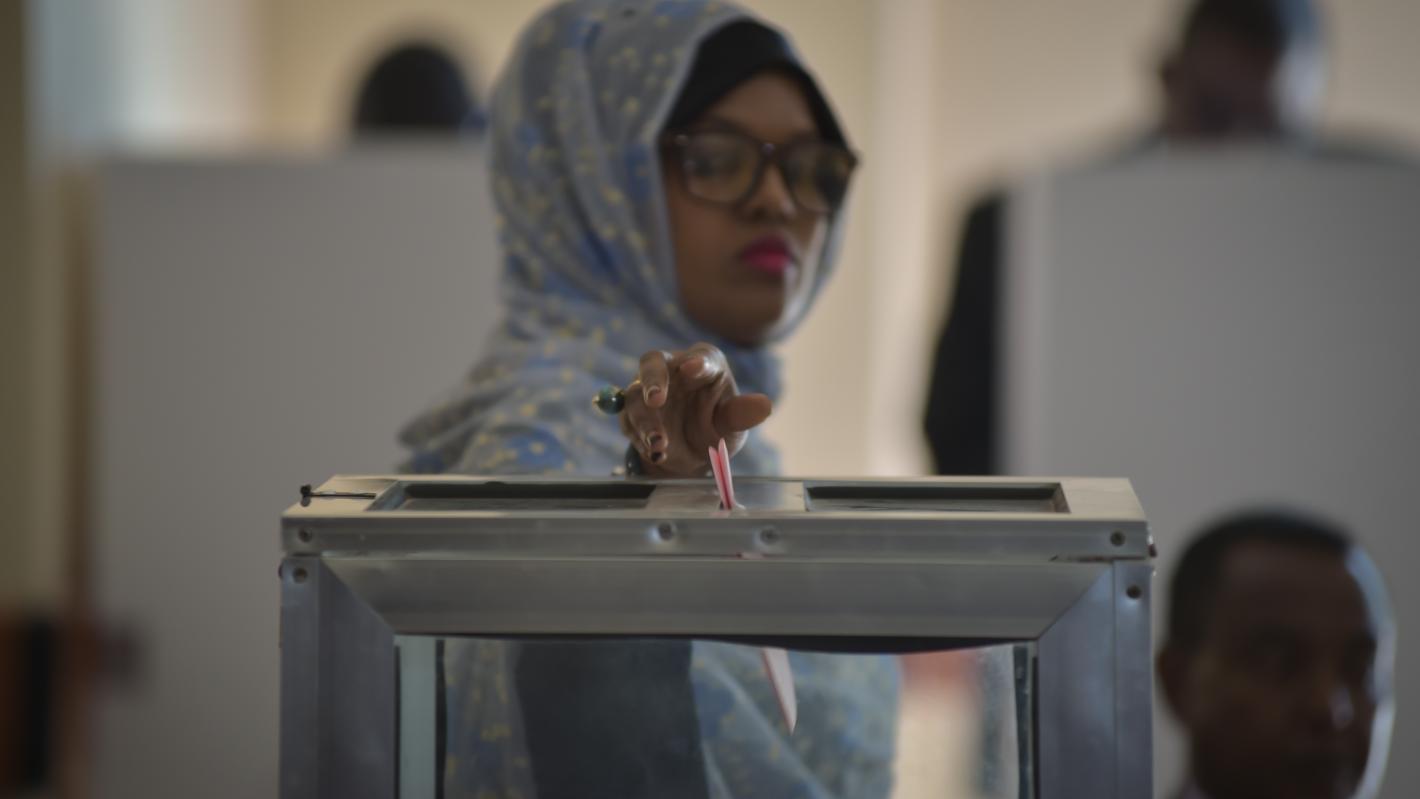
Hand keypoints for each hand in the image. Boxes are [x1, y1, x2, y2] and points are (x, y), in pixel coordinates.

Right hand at [619, 343, 771, 477]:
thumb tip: (765, 406)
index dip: (697, 362)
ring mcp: (647, 390)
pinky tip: (655, 454)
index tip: (694, 367)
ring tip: (659, 445)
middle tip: (656, 399)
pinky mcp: (633, 413)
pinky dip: (638, 438)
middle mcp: (671, 370)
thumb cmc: (717, 426)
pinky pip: (628, 421)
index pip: (701, 357)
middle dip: (653, 380)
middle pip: (653, 363)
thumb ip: (742, 414)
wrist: (692, 453)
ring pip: (636, 397)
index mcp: (703, 364)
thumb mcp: (732, 425)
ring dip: (646, 422)